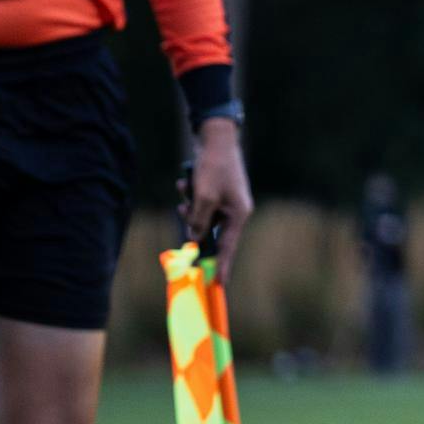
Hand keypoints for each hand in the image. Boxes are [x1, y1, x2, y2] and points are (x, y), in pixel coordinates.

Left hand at [178, 118, 254, 272]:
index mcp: (239, 214)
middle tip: (184, 209)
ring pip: (203, 217)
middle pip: (211, 231)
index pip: (228, 247)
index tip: (218, 284)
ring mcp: (227, 202)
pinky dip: (191, 198)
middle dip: (194, 224)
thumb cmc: (214, 167)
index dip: (222, 266)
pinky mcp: (218, 193)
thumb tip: (193, 237)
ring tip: (185, 191)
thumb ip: (198, 221)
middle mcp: (235, 211)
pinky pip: (202, 205)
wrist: (216, 138)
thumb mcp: (203, 197)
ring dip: (190, 208)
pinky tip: (185, 183)